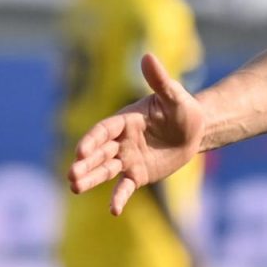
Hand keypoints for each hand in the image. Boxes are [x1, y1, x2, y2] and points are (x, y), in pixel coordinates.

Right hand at [69, 53, 205, 214]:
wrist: (196, 130)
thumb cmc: (184, 109)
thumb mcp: (175, 96)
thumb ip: (160, 81)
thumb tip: (148, 56)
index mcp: (125, 120)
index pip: (104, 130)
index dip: (92, 140)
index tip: (80, 151)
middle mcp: (121, 141)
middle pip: (98, 153)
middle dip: (84, 163)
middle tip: (71, 175)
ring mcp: (127, 159)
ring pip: (105, 170)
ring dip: (90, 179)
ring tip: (74, 187)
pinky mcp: (137, 174)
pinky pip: (125, 187)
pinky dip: (118, 198)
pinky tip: (113, 210)